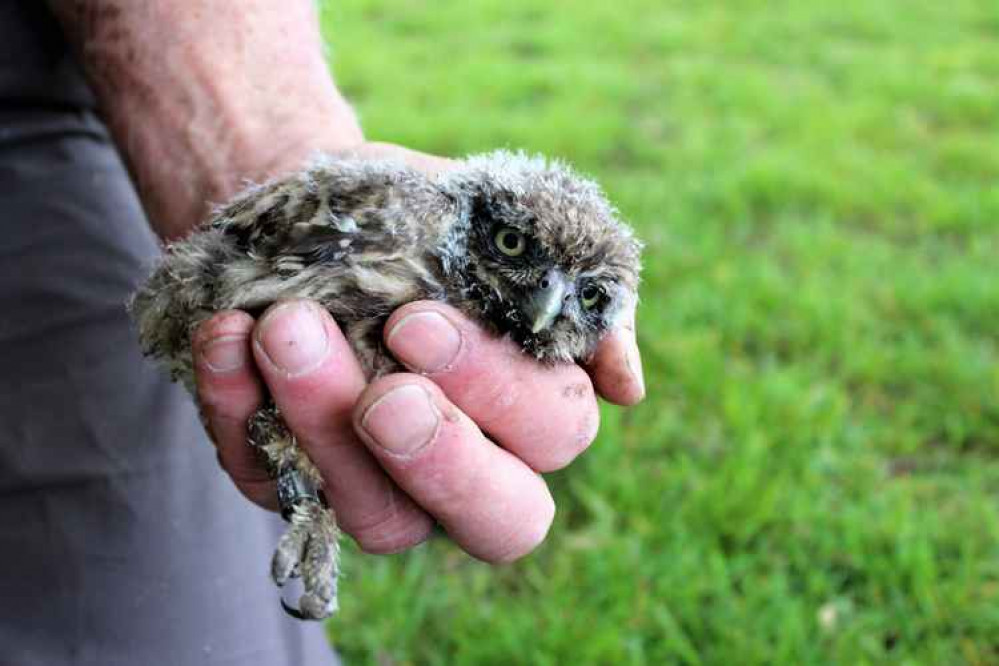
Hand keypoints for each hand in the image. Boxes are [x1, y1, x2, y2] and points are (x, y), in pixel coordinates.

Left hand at [191, 145, 643, 562]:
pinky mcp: (288, 478)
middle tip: (386, 395)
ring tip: (284, 327)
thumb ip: (577, 302)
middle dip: (440, 460)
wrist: (318, 207)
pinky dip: (237, 406)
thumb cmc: (424, 221)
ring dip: (324, 423)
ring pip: (374, 512)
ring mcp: (376, 486)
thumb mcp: (502, 232)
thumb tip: (625, 386)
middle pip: (496, 521)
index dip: (495, 391)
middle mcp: (465, 468)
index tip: (418, 321)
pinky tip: (226, 334)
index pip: (552, 436)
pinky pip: (264, 474)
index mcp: (531, 414)